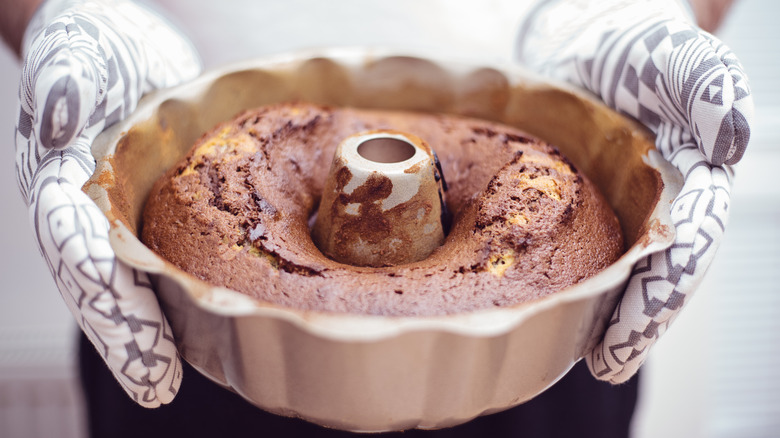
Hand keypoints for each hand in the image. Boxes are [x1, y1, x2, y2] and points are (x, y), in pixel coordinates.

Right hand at [14, 0, 199, 405]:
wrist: (118, 34)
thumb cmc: (85, 48)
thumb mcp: (71, 64)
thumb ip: (63, 93)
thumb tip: (59, 119)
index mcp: (70, 196)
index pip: (89, 269)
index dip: (119, 324)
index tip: (150, 375)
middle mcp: (104, 215)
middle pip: (121, 288)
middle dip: (143, 339)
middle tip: (163, 386)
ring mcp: (140, 213)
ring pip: (156, 276)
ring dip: (178, 320)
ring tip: (208, 362)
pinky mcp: (175, 202)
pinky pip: (190, 245)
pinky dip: (212, 275)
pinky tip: (244, 302)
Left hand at [516, 0, 752, 382]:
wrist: (586, 40)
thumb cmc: (638, 48)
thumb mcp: (677, 58)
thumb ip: (709, 88)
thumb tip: (731, 142)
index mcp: (687, 185)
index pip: (681, 253)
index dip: (659, 301)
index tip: (631, 343)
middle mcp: (654, 206)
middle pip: (649, 274)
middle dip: (632, 322)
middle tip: (605, 363)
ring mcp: (614, 207)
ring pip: (613, 268)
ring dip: (598, 312)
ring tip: (576, 352)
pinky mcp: (571, 201)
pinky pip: (568, 243)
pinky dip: (560, 275)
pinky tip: (539, 301)